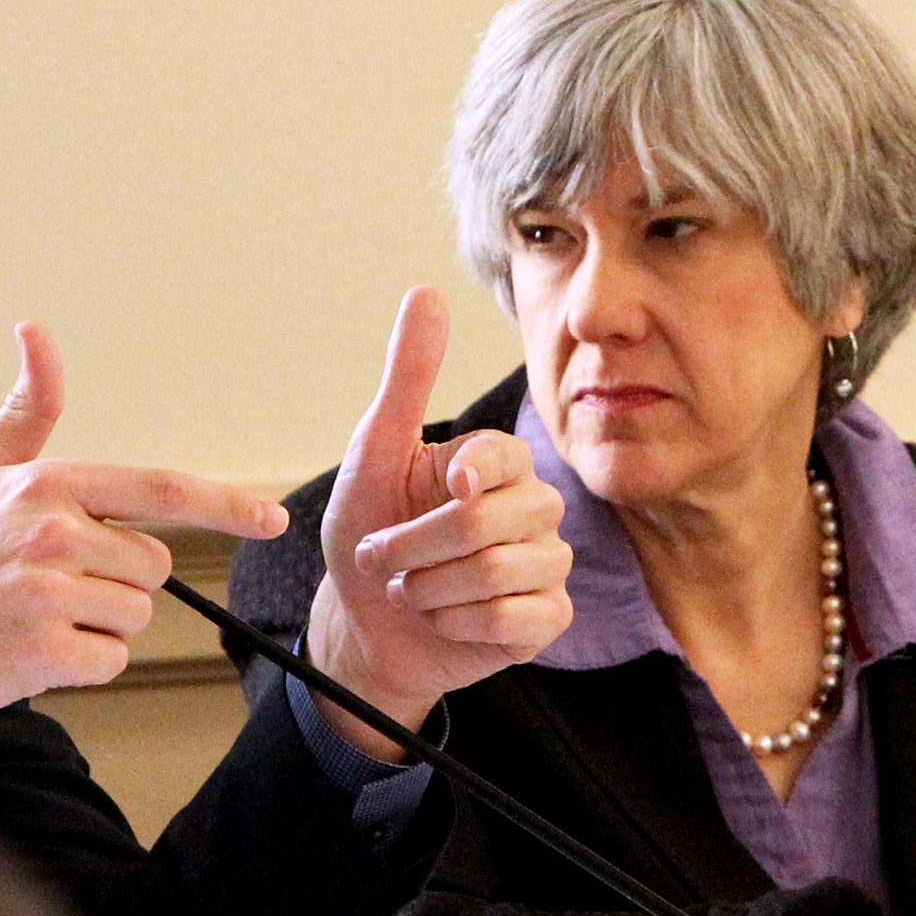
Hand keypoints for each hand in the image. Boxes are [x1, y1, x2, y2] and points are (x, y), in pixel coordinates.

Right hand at [0, 323, 284, 767]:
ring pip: (134, 616)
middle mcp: (52, 532)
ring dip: (93, 627)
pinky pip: (110, 661)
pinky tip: (23, 652)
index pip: (161, 489)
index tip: (272, 517)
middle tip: (42, 587)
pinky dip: (78, 666)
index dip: (227, 505)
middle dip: (115, 584)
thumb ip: (27, 412)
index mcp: (46, 485)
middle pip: (153, 568)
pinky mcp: (45, 653)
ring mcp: (49, 594)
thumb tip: (37, 331)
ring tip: (26, 617)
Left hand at [303, 287, 575, 758]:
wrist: (369, 624)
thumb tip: (427, 291)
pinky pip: (510, 620)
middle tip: (382, 558)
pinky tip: (441, 620)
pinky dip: (455, 624)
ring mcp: (546, 564)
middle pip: (487, 522)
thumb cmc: (372, 532)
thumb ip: (408, 377)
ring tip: (410, 589)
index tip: (443, 485)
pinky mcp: (547, 618)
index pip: (500, 456)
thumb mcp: (375, 453)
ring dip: (428, 588)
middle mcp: (534, 507)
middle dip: (415, 546)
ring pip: (497, 573)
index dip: (465, 475)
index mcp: (499, 462)